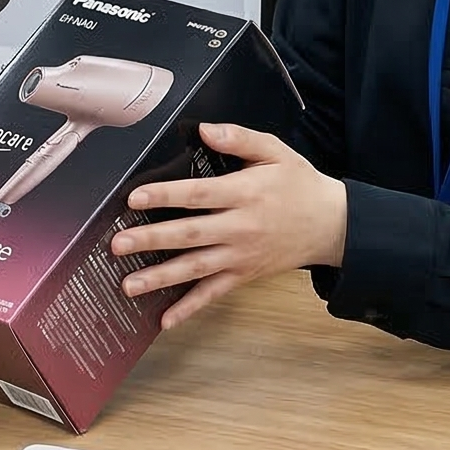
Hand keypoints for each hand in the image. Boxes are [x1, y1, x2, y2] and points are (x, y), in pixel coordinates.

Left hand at [110, 124, 347, 330]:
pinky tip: (164, 319)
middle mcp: (240, 228)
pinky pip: (213, 294)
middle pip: (189, 235)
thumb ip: (239, 138)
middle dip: (150, 240)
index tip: (135, 198)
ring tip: (128, 285)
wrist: (331, 225)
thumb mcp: (275, 151)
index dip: (165, 196)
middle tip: (118, 244)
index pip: (198, 195)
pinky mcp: (244, 275)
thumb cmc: (299, 184)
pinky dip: (189, 308)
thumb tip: (205, 129)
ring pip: (195, 268)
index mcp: (244, 193)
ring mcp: (240, 256)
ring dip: (160, 278)